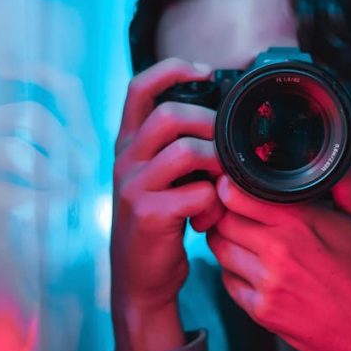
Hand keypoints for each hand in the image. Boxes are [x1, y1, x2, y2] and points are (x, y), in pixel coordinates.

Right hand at [111, 58, 225, 350]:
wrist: (140, 279)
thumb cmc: (160, 224)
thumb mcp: (158, 179)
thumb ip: (178, 149)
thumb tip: (222, 122)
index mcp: (128, 145)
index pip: (139, 88)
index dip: (172, 70)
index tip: (205, 72)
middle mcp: (125, 160)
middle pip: (170, 114)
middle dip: (208, 124)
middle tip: (224, 146)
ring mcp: (134, 187)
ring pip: (187, 151)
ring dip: (217, 163)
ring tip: (221, 184)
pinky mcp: (149, 215)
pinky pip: (199, 194)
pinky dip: (215, 205)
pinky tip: (209, 220)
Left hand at [207, 169, 350, 350]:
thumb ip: (340, 180)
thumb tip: (330, 148)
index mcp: (299, 222)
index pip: (234, 195)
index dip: (228, 188)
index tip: (233, 188)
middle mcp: (278, 251)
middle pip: (222, 222)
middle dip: (225, 215)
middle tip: (236, 215)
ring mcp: (267, 284)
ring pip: (221, 251)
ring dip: (228, 243)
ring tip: (247, 241)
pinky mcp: (262, 311)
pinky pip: (229, 283)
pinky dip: (235, 274)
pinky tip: (255, 271)